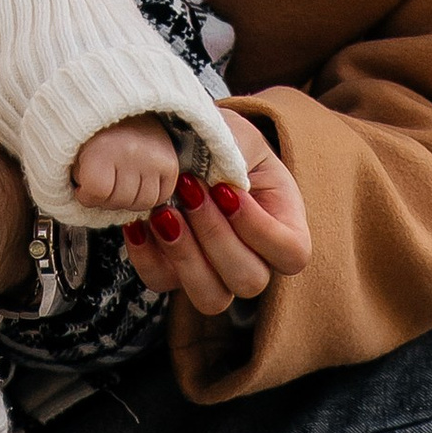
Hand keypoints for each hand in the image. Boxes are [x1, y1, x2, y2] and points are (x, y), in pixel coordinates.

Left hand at [72, 116, 179, 216]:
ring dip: (129, 199)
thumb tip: (87, 199)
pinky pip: (161, 197)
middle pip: (119, 202)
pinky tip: (138, 181)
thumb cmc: (96, 128)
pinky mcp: (170, 163)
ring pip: (142, 204)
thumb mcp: (76, 148)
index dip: (87, 195)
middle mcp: (131, 153)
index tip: (84, 187)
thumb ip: (78, 175)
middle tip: (104, 181)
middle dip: (108, 198)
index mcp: (103, 146)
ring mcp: (154, 159)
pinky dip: (149, 194)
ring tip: (120, 181)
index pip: (97, 192)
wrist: (124, 98)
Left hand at [120, 115, 310, 314]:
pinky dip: (147, 255)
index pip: (291, 253)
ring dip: (185, 256)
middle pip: (249, 280)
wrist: (176, 139)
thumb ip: (237, 153)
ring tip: (165, 212)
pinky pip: (162, 282)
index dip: (260, 230)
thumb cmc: (218, 139)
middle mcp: (253, 258)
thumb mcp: (236, 135)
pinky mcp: (174, 272)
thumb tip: (220, 182)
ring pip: (210, 297)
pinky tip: (140, 222)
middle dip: (215, 236)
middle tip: (190, 189)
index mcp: (283, 224)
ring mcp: (214, 272)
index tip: (228, 191)